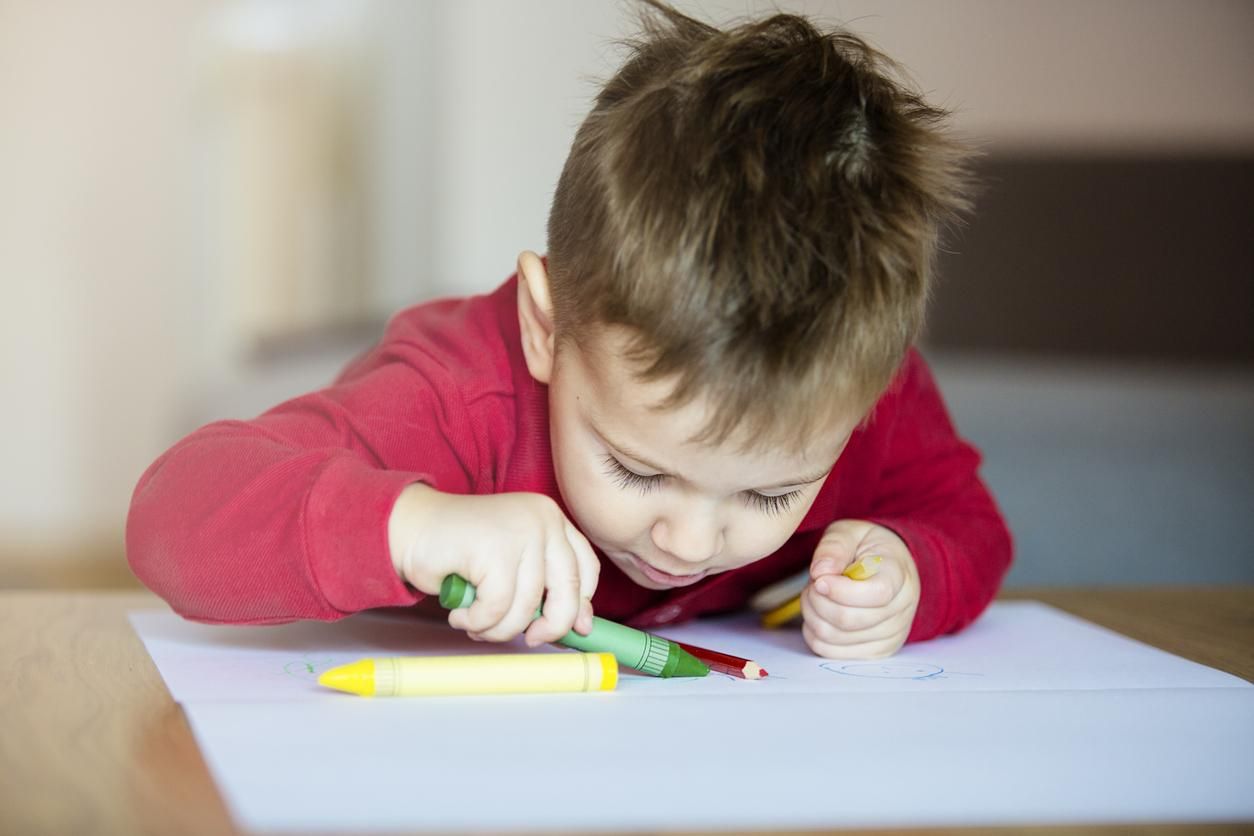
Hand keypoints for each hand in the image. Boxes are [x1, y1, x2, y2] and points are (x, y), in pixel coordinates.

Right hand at [388, 484, 599, 646]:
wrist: (411, 528)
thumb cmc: (461, 552)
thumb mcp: (514, 566)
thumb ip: (545, 587)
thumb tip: (581, 626)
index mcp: (551, 519)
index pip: (586, 567)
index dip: (581, 604)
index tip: (572, 629)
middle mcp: (542, 519)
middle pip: (569, 588)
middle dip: (551, 625)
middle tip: (530, 639)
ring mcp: (520, 531)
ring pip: (528, 605)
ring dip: (500, 628)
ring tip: (475, 624)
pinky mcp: (494, 548)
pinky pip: (497, 607)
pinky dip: (477, 622)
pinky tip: (460, 615)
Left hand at [801, 519, 919, 658]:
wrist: (888, 565)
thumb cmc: (867, 547)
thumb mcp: (850, 533)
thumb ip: (835, 547)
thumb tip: (820, 572)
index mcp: (900, 576)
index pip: (877, 594)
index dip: (841, 590)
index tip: (819, 579)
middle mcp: (902, 609)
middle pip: (851, 620)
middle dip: (819, 601)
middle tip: (812, 584)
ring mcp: (891, 634)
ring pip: (838, 638)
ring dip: (813, 616)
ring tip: (815, 596)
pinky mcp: (876, 651)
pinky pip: (834, 653)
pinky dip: (815, 634)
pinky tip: (817, 615)